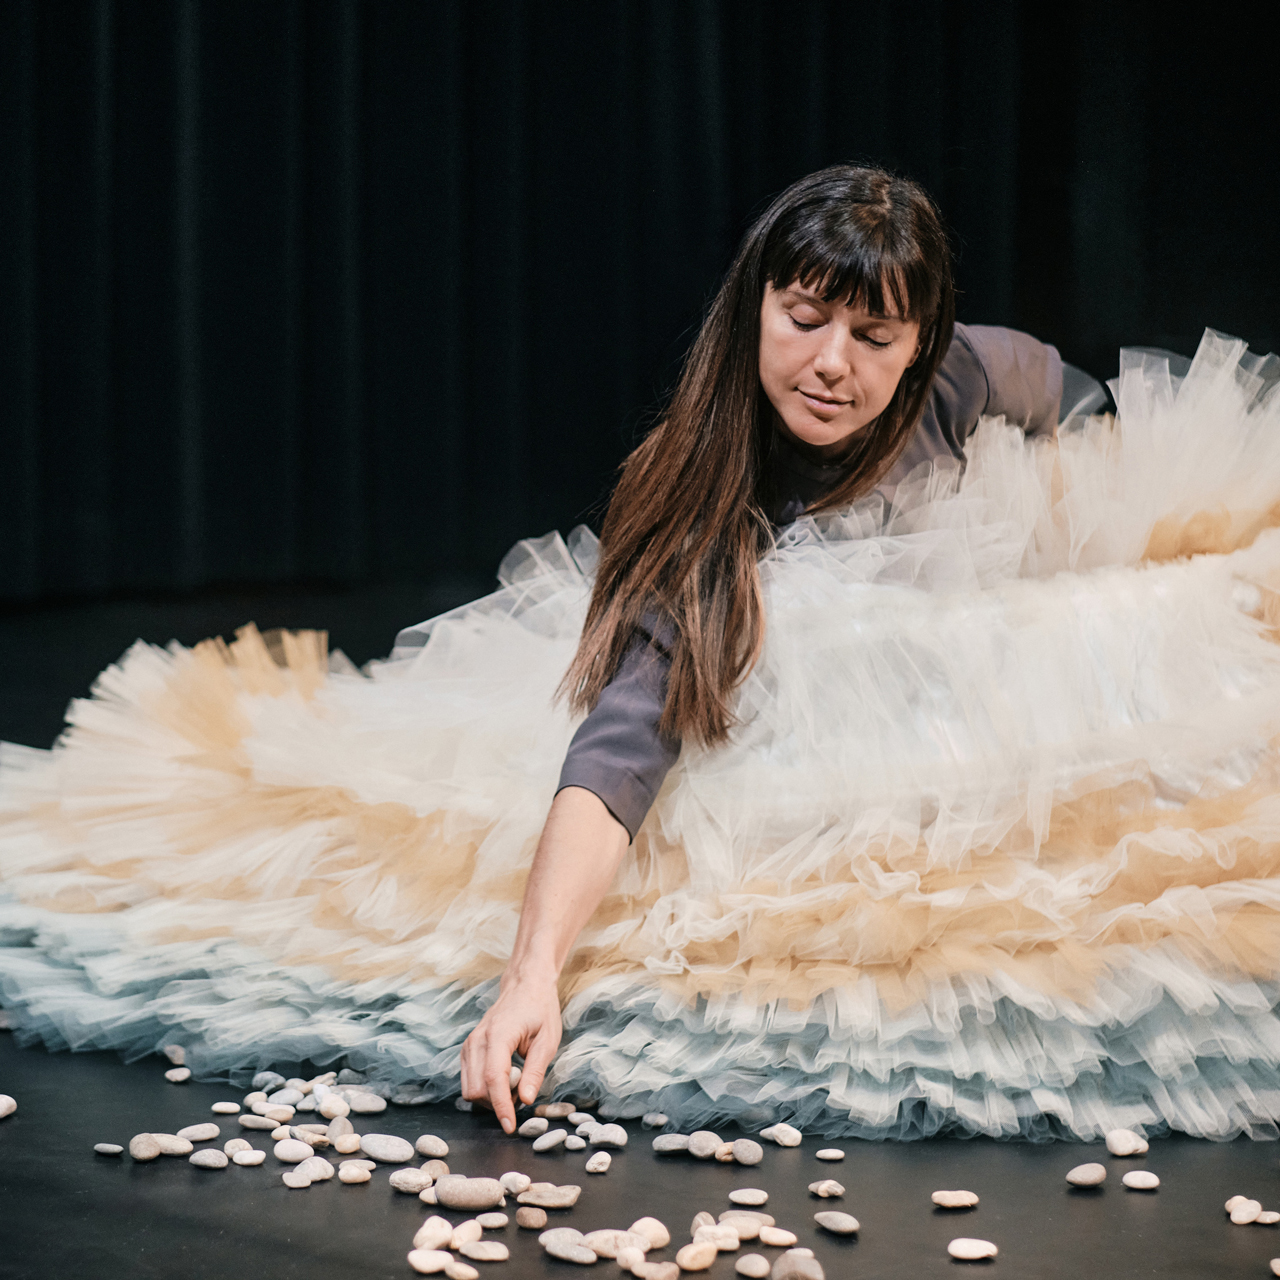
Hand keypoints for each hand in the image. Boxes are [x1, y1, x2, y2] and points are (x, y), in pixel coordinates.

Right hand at [460, 974, 562, 1132]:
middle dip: (497, 1103)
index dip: (501, 1106)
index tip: (509, 1127)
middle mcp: (477, 1040)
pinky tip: (504, 1078)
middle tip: (522, 1093)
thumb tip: (525, 1101)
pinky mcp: (468, 1049)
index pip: (493, 1078)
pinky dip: (485, 1088)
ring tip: (515, 1082)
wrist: (525, 986)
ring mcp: (469, 1044)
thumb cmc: (540, 1010)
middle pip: (476, 1089)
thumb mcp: (547, 1040)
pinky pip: (469, 1079)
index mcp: (498, 1035)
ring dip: (490, 1097)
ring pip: (469, 1088)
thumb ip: (535, 1071)